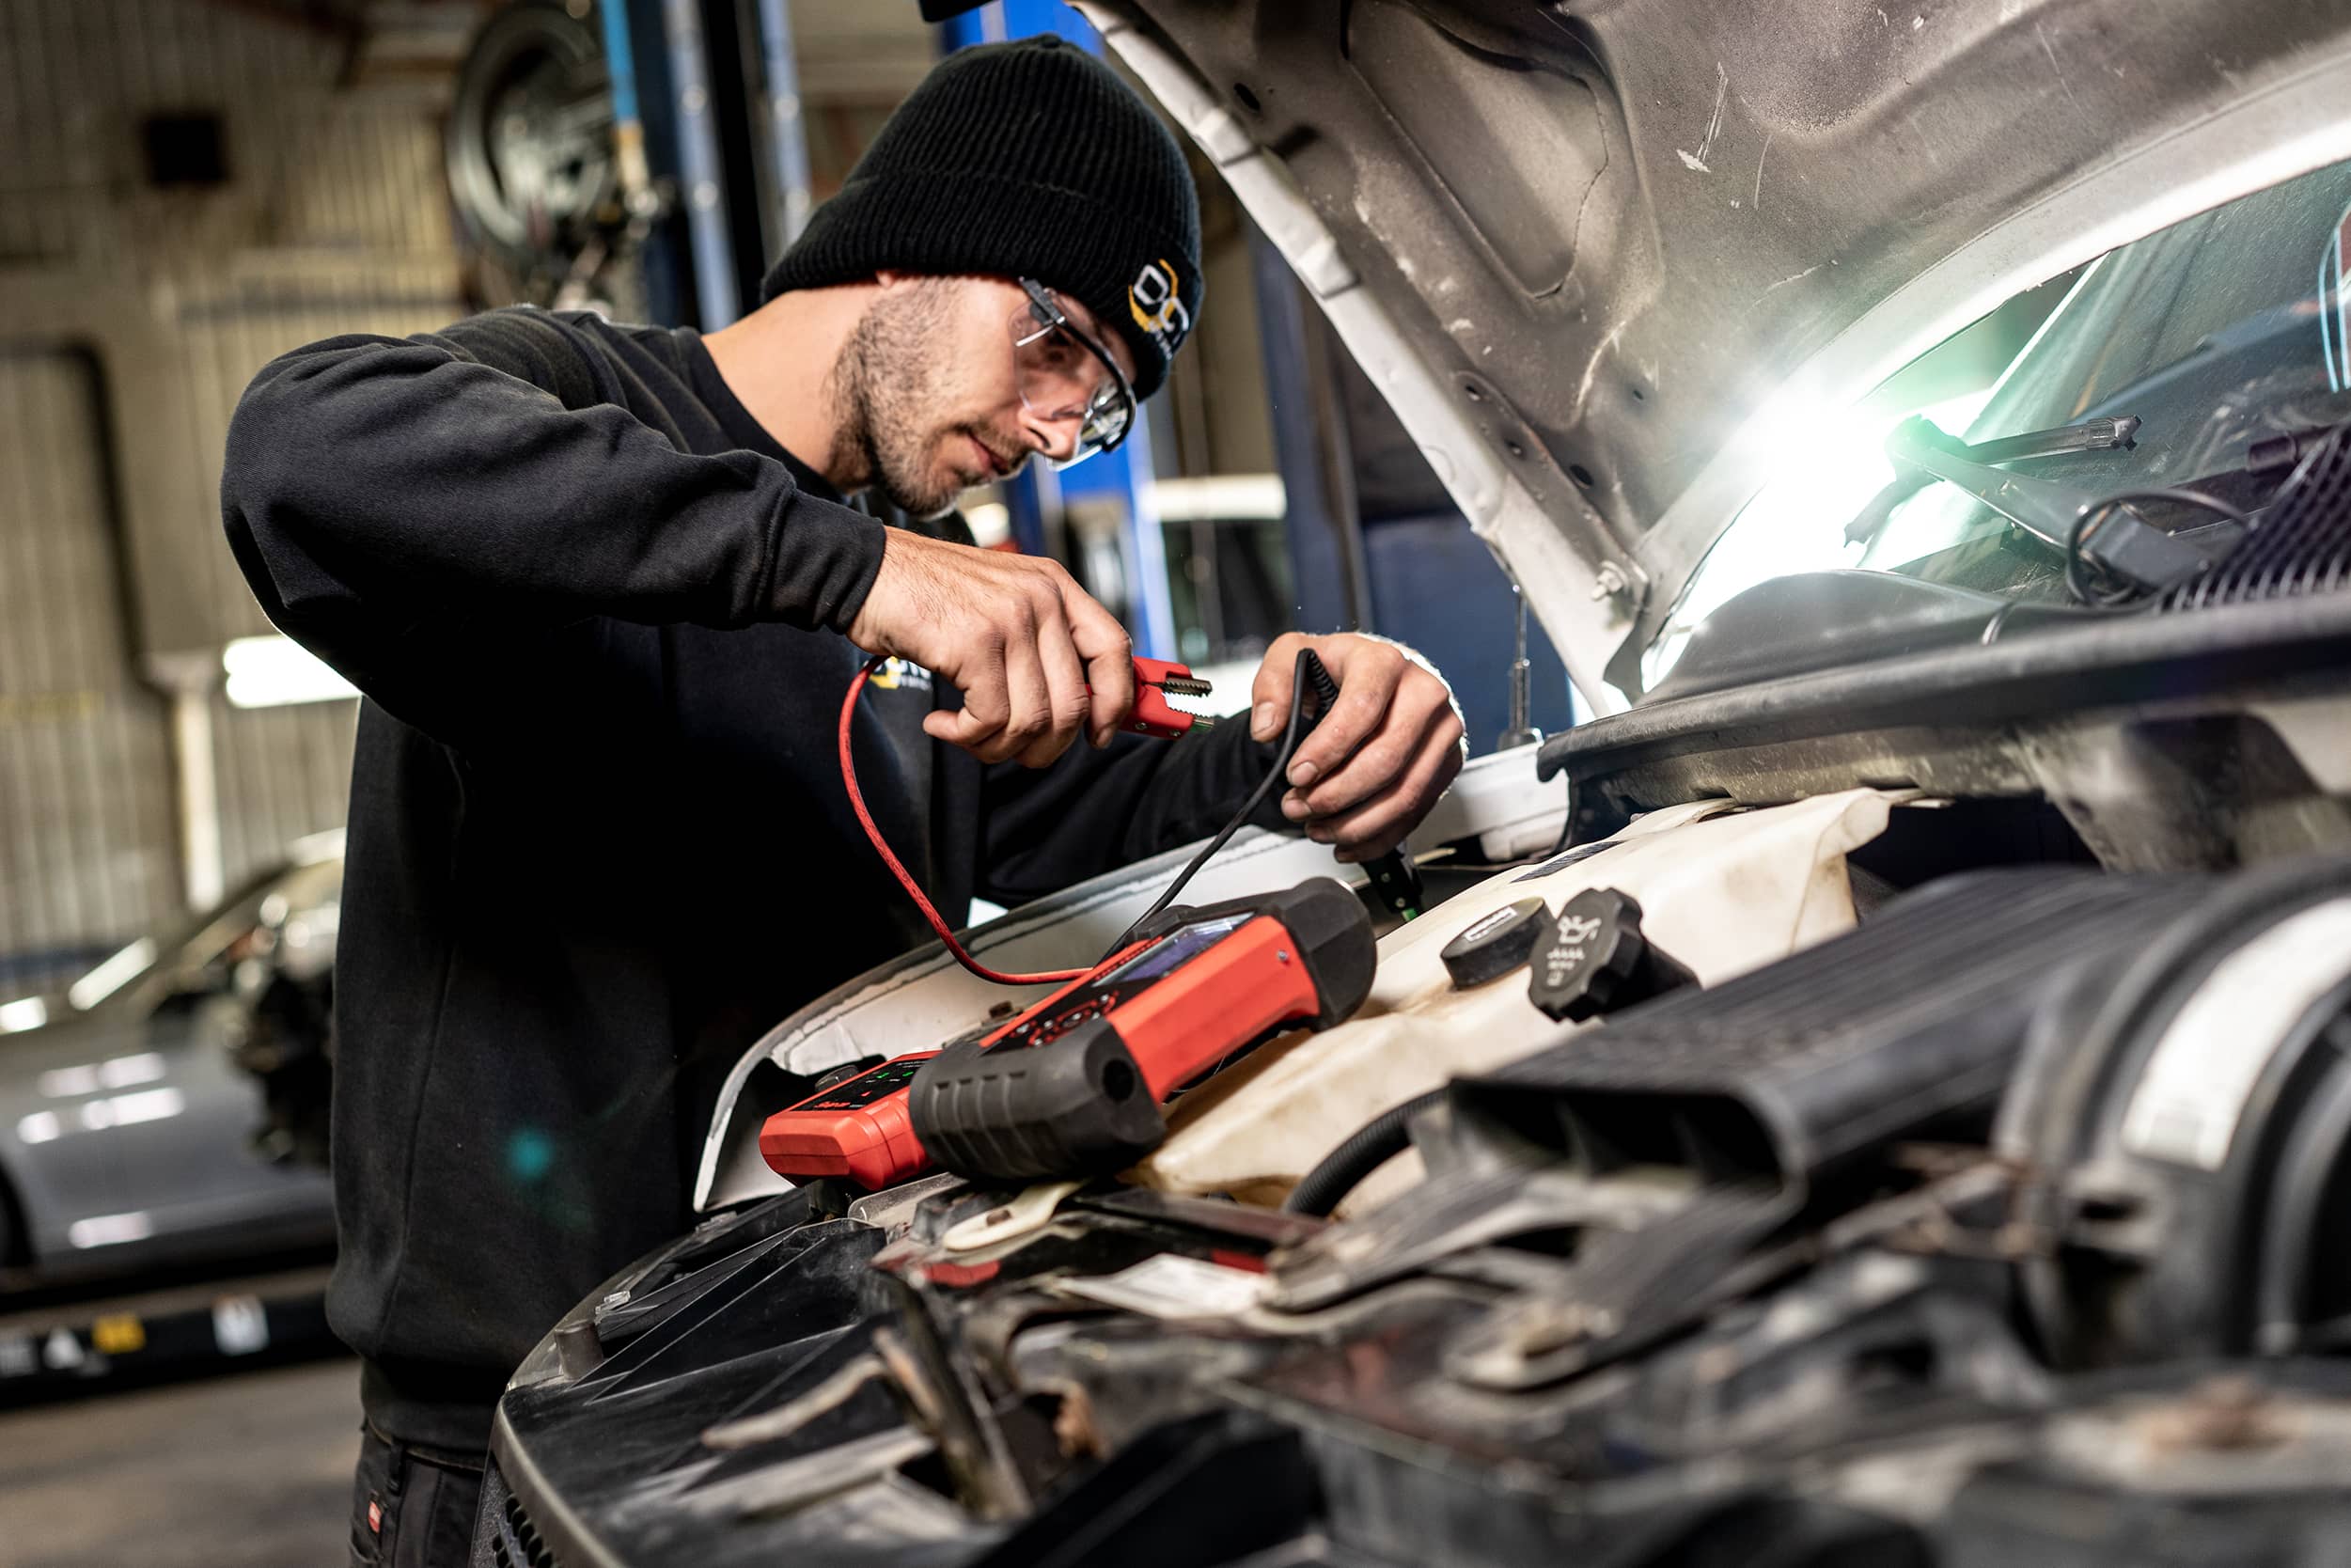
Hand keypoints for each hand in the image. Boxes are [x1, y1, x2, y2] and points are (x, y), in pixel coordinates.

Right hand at [846, 531, 1134, 765]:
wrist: (866, 572)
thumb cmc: (929, 595)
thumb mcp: (1002, 602)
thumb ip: (1041, 643)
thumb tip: (1076, 709)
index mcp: (1056, 586)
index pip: (1114, 650)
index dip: (1115, 703)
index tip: (1097, 735)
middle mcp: (1041, 598)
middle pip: (1073, 703)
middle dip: (1043, 746)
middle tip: (1009, 749)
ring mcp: (1010, 620)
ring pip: (1032, 721)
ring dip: (995, 746)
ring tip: (965, 733)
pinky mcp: (974, 644)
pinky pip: (990, 720)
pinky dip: (964, 736)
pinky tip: (942, 723)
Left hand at [1249, 632, 1465, 861]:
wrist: (1377, 678)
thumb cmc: (1337, 669)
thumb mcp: (1293, 658)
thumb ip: (1271, 686)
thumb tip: (1268, 728)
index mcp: (1385, 662)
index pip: (1361, 710)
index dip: (1327, 750)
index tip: (1297, 775)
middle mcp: (1425, 694)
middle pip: (1386, 760)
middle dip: (1335, 795)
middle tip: (1297, 807)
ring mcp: (1441, 732)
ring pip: (1404, 794)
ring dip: (1354, 823)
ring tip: (1316, 828)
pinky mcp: (1447, 763)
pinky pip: (1415, 812)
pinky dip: (1377, 837)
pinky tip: (1344, 842)